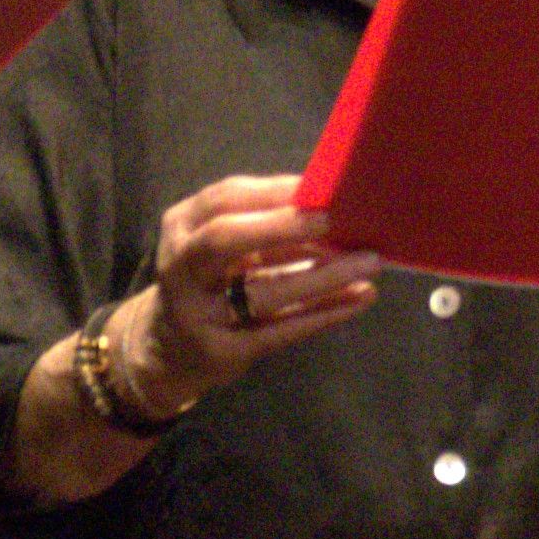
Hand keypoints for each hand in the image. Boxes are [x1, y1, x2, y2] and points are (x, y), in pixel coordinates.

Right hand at [120, 173, 381, 412]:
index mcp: (182, 226)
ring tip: (369, 263)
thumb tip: (331, 200)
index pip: (224, 198)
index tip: (320, 187)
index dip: (273, 191)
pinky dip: (324, 312)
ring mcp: (197, 313)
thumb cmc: (211, 281)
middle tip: (335, 220)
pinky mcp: (222, 351)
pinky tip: (358, 298)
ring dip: (322, 275)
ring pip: (263, 291)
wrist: (170, 349)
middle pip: (224, 239)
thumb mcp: (221, 245)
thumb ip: (264, 223)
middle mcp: (181, 268)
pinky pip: (281, 330)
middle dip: (281, 226)